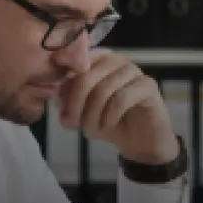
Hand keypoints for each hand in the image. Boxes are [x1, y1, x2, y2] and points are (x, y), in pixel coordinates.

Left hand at [58, 51, 179, 166]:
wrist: (140, 142)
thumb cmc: (109, 122)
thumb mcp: (81, 111)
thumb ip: (67, 98)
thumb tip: (54, 91)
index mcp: (96, 60)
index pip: (73, 64)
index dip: (64, 86)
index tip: (60, 109)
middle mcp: (115, 59)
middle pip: (86, 76)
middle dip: (75, 104)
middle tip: (72, 125)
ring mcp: (133, 70)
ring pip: (103, 89)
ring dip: (92, 115)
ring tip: (90, 132)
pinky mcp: (148, 85)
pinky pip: (122, 98)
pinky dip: (110, 115)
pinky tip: (108, 125)